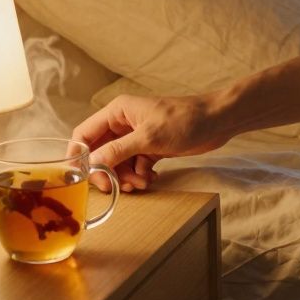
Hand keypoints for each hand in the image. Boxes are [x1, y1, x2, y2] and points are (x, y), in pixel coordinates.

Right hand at [73, 93, 229, 192]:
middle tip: (117, 187)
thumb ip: (118, 151)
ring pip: (118, 162)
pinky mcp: (151, 147)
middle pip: (101, 153)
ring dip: (126, 176)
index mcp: (117, 112)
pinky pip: (135, 165)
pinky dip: (140, 175)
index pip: (85, 134)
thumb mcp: (149, 137)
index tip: (86, 177)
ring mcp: (137, 136)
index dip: (81, 156)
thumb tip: (92, 165)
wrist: (218, 122)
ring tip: (142, 182)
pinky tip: (152, 178)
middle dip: (108, 171)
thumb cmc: (184, 120)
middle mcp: (123, 123)